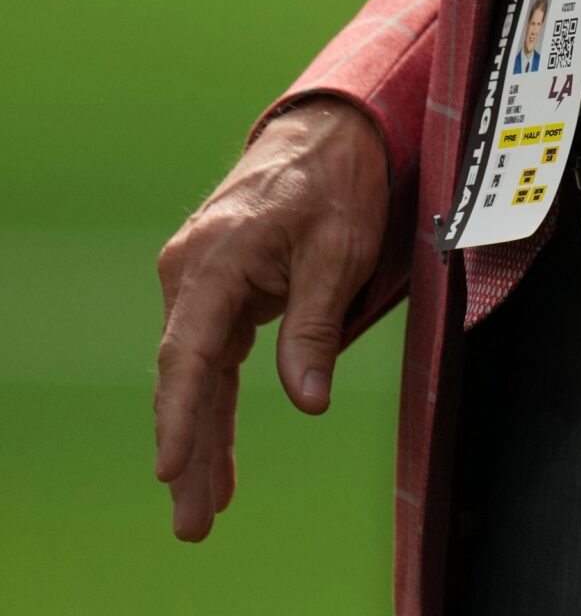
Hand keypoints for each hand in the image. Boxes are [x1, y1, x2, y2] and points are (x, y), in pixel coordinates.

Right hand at [154, 97, 388, 540]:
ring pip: (197, 374)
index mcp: (216, 256)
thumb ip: (315, 324)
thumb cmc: (335, 180)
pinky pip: (213, 359)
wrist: (329, 129)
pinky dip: (215, 407)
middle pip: (187, 374)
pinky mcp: (220, 290)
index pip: (190, 350)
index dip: (180, 414)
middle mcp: (192, 270)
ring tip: (201, 510)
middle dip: (187, 451)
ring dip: (200, 439)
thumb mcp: (338, 250)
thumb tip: (306, 400)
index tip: (170, 466)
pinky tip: (216, 462)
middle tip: (190, 522)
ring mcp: (201, 280)